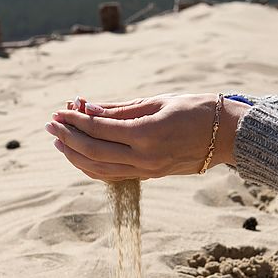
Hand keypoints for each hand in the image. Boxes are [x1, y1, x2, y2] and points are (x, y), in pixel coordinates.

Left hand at [45, 94, 249, 181]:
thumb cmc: (196, 110)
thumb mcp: (158, 102)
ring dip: (75, 156)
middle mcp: (145, 158)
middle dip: (68, 138)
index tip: (59, 110)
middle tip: (50, 124)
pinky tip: (80, 156)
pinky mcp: (149, 176)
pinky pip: (113, 175)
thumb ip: (121, 109)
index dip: (75, 120)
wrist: (227, 136)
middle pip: (93, 152)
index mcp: (148, 134)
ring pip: (100, 169)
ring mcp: (147, 171)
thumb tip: (88, 108)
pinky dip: (92, 167)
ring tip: (59, 141)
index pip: (99, 129)